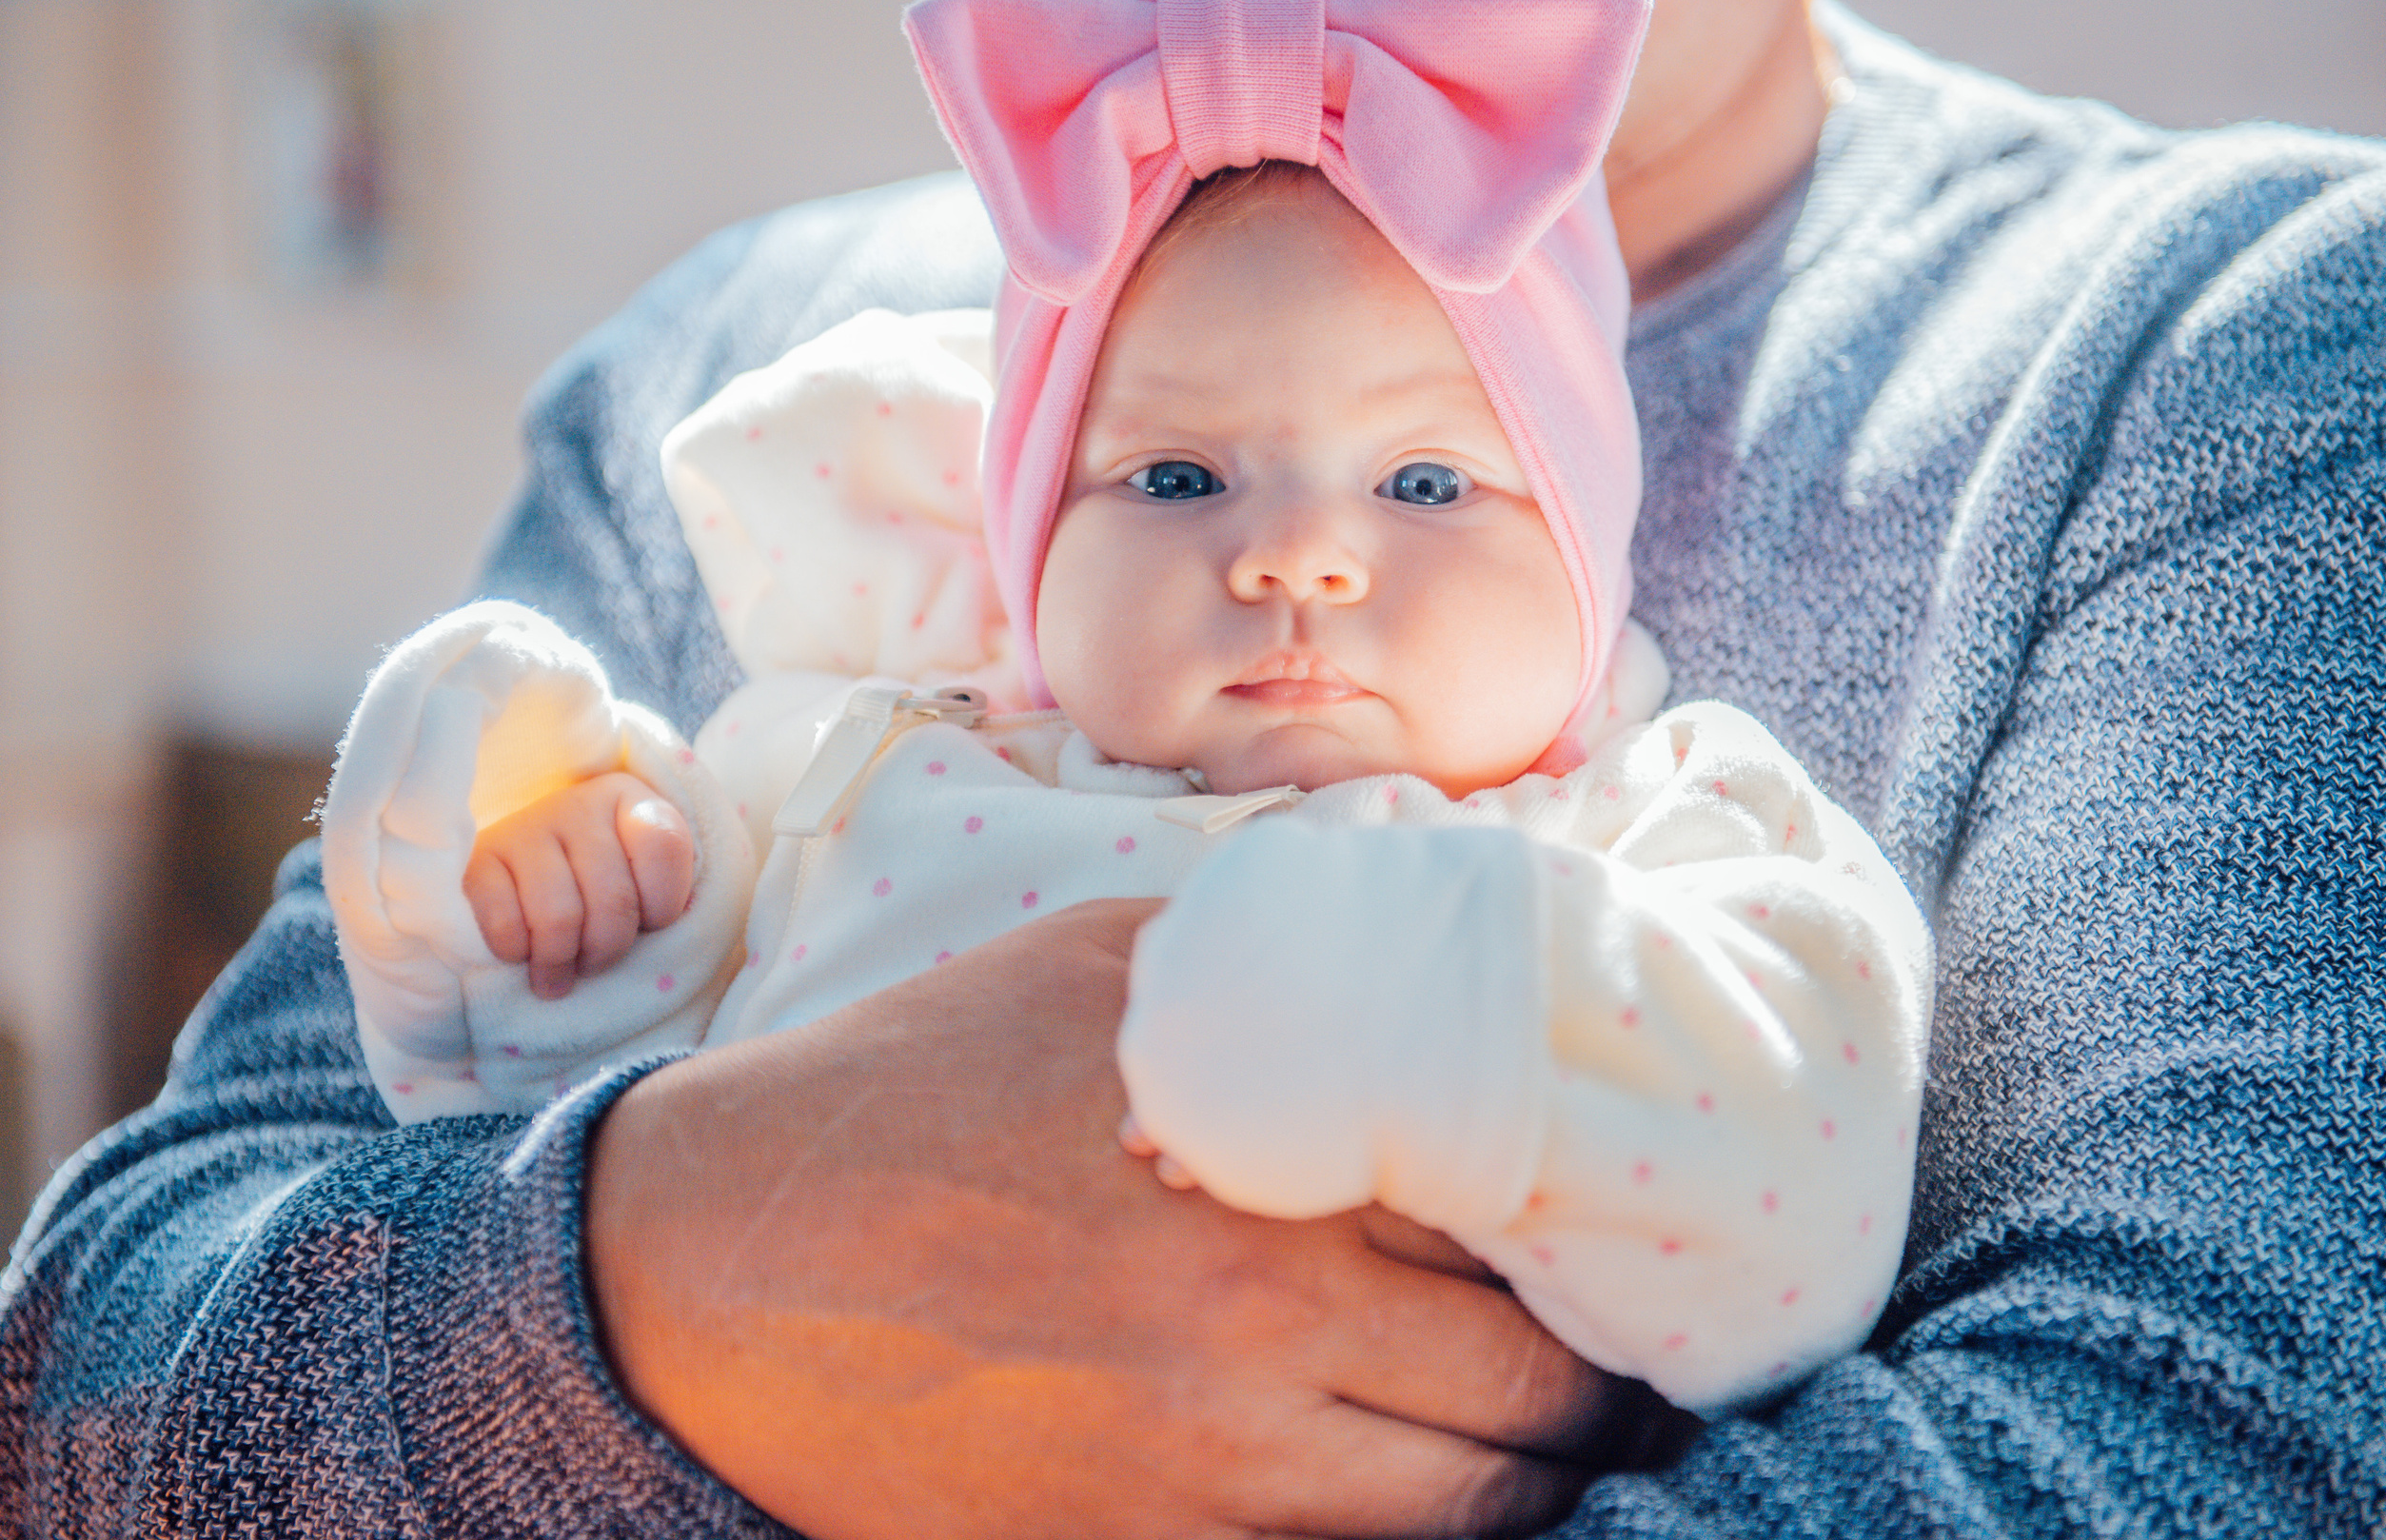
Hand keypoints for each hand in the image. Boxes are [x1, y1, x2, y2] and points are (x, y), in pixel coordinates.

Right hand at [462, 772, 694, 997]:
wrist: (518, 877)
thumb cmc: (599, 885)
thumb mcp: (645, 879)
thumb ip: (667, 894)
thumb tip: (679, 942)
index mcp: (629, 799)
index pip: (664, 847)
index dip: (662, 905)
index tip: (650, 923)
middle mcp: (577, 803)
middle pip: (613, 898)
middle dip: (608, 949)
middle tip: (595, 965)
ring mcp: (525, 828)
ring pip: (559, 918)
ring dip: (561, 962)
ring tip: (560, 976)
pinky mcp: (478, 860)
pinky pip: (504, 924)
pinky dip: (516, 952)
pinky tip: (520, 953)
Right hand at [586, 897, 1694, 1539]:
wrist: (717, 1265)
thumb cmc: (908, 1090)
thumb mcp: (1091, 966)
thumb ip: (1265, 954)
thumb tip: (1405, 930)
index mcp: (1271, 1177)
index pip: (1520, 1233)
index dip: (1607, 1249)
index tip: (1641, 1246)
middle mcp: (1261, 1342)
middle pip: (1529, 1404)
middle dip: (1608, 1398)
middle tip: (1641, 1378)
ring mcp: (1203, 1480)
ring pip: (1463, 1522)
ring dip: (1533, 1488)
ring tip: (1561, 1451)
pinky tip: (1414, 1490)